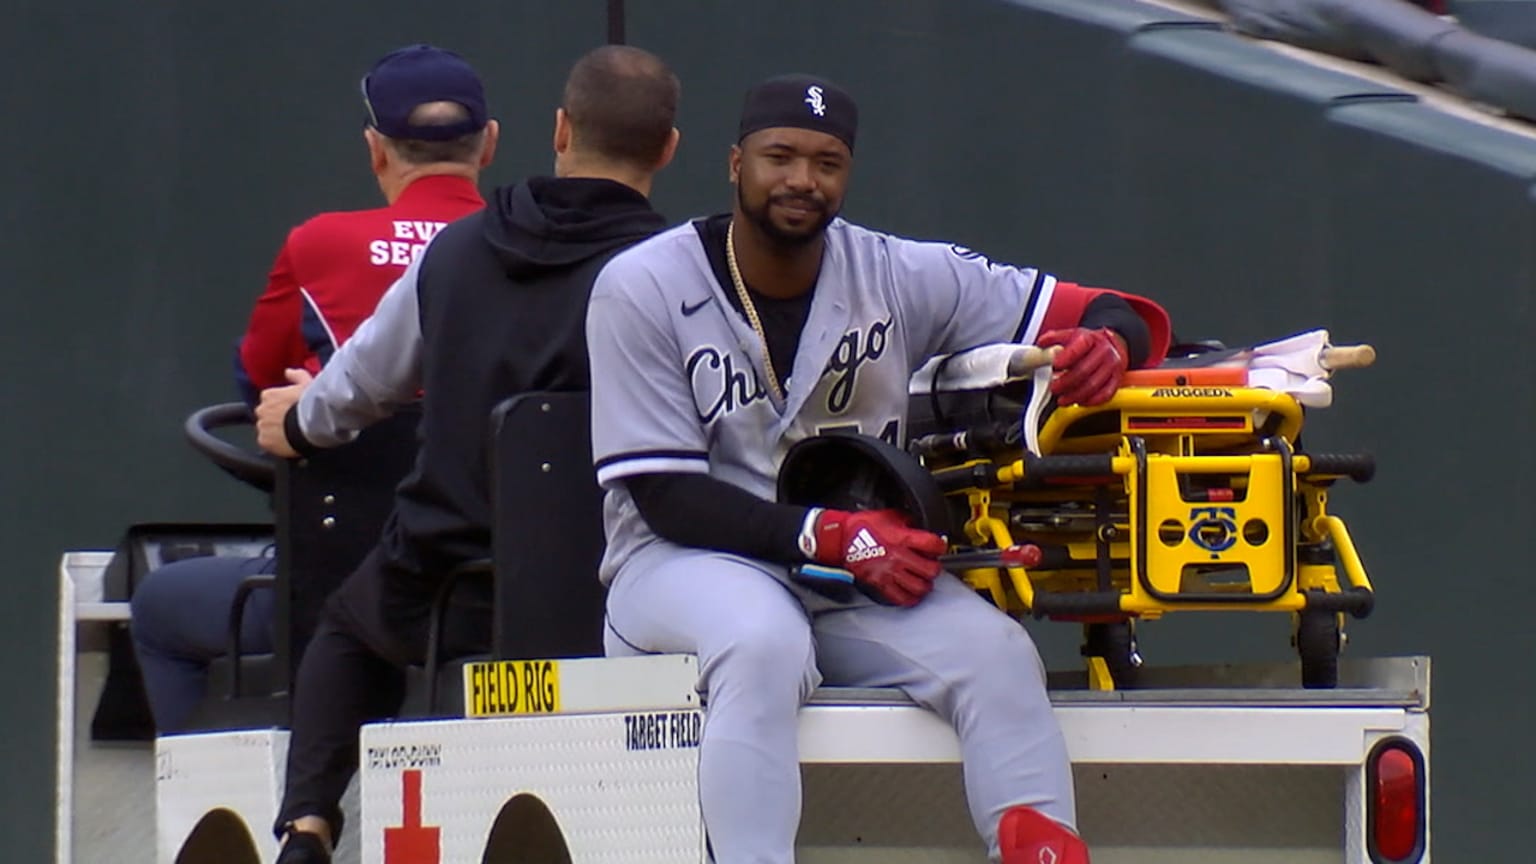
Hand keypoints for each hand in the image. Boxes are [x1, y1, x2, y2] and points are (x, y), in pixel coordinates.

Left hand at [255, 368, 312, 457]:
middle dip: (276, 419)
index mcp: (269, 395)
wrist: (313, 423)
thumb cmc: (312, 403)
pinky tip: (288, 444)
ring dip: (275, 432)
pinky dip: (275, 445)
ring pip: (266, 430)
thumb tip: (288, 371)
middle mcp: (261, 410)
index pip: (270, 400)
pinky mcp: (264, 441)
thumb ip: (297, 375)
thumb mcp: (308, 383)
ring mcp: (262, 426)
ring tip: (292, 436)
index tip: (291, 410)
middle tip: (291, 424)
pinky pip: (268, 443)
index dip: (281, 406)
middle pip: (266, 415)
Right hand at [811, 508, 946, 605]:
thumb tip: (923, 530)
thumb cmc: (863, 526)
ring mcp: (890, 573)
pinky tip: (912, 592)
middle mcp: (899, 557)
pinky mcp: (881, 584)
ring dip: (925, 584)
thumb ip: (909, 523)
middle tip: (931, 564)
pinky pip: (902, 598)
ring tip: (923, 579)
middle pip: (931, 570)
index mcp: (902, 538)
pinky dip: (911, 597)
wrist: (840, 538)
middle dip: (934, 567)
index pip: (934, 545)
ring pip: (919, 587)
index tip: (938, 546)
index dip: (940, 545)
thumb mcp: (890, 516)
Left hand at [1036, 327, 1128, 405]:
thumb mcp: (1072, 335)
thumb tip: (1041, 343)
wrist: (1113, 346)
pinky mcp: (1116, 381)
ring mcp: (1112, 367)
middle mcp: (1104, 352)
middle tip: (1054, 388)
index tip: (1055, 365)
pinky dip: (1090, 401)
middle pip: (1084, 370)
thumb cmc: (1089, 343)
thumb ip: (1054, 338)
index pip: (1079, 347)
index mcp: (1091, 339)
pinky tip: (1078, 402)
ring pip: (1094, 385)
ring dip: (1075, 395)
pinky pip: (1105, 395)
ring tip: (1062, 399)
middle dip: (1066, 382)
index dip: (1066, 357)